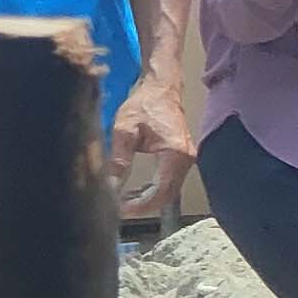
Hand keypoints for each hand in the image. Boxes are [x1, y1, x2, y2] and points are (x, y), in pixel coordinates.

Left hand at [113, 70, 197, 220]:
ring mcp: (187, 159)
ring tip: (123, 202)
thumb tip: (110, 186)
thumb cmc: (144, 105)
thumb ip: (118, 160)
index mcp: (175, 153)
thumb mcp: (124, 131)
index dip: (141, 206)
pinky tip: (135, 192)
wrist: (161, 88)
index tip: (120, 209)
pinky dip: (154, 191)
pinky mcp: (183, 158)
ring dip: (148, 200)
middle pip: (167, 196)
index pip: (161, 191)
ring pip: (169, 191)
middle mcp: (187, 159)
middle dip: (143, 206)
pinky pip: (170, 182)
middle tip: (119, 209)